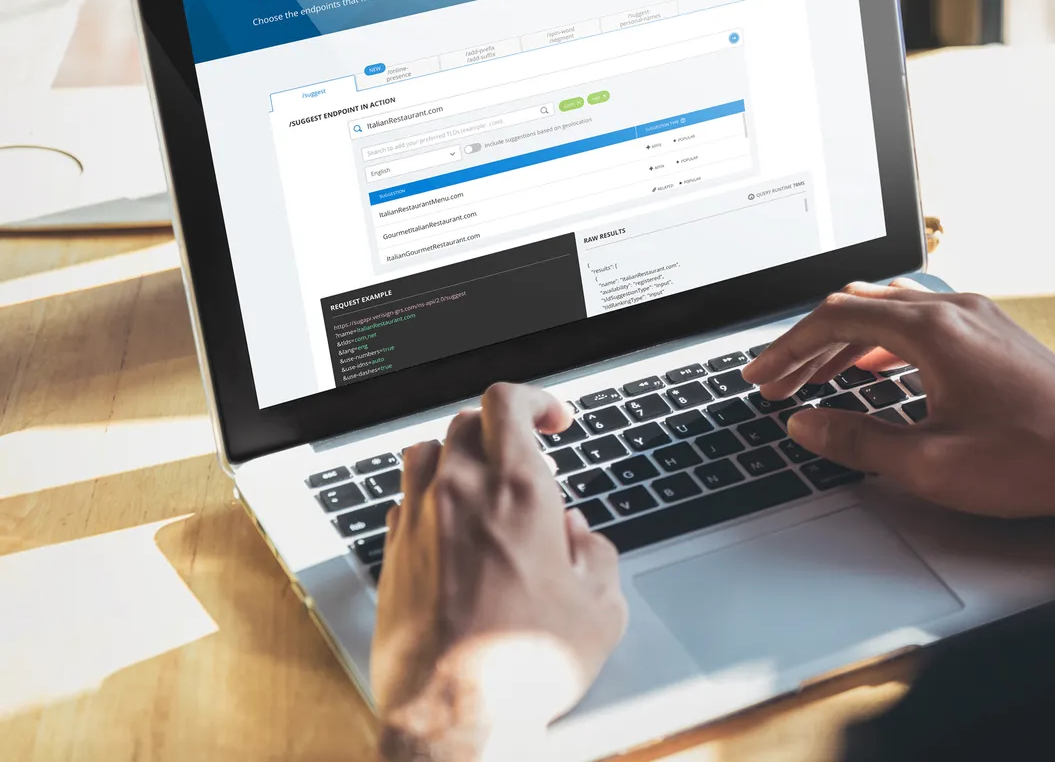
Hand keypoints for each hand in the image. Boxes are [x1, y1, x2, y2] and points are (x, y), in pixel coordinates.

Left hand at [371, 383, 626, 761]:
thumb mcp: (601, 609)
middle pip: (468, 420)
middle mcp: (461, 493)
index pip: (510, 402)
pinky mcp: (393, 553)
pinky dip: (428, 497)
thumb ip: (596, 554)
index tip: (554, 419)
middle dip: (502, 428)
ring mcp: (419, 521)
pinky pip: (404, 498)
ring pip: (428, 450)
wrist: (451, 716)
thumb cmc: (522, 667)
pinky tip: (450, 525)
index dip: (536, 399)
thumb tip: (578, 534)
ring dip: (457, 455)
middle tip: (526, 456)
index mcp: (518, 492)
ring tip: (481, 481)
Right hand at [743, 281, 1054, 540]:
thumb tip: (805, 425)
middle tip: (778, 380)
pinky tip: (874, 372)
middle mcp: (956, 310)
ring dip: (846, 343)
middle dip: (810, 344)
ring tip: (813, 378)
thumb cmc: (1033, 460)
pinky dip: (883, 343)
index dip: (788, 348)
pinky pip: (922, 322)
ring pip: (891, 313)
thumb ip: (857, 441)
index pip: (836, 319)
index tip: (761, 375)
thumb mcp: (929, 464)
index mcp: (933, 330)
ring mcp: (980, 318)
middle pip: (860, 308)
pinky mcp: (997, 336)